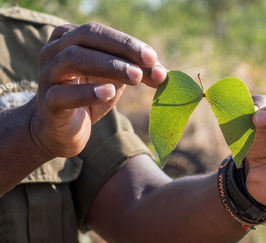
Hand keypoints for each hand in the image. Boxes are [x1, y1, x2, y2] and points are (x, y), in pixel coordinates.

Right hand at [30, 23, 166, 157]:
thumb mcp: (114, 81)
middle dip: (122, 48)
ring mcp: (48, 76)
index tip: (154, 58)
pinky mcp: (47, 103)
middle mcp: (54, 51)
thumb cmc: (88, 99)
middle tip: (149, 62)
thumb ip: (136, 73)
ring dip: (109, 66)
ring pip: (73, 59)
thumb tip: (163, 73)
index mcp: (70, 38)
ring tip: (135, 77)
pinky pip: (64, 94)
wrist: (59, 130)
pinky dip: (88, 92)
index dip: (129, 43)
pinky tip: (110, 92)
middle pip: (88, 37)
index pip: (102, 34)